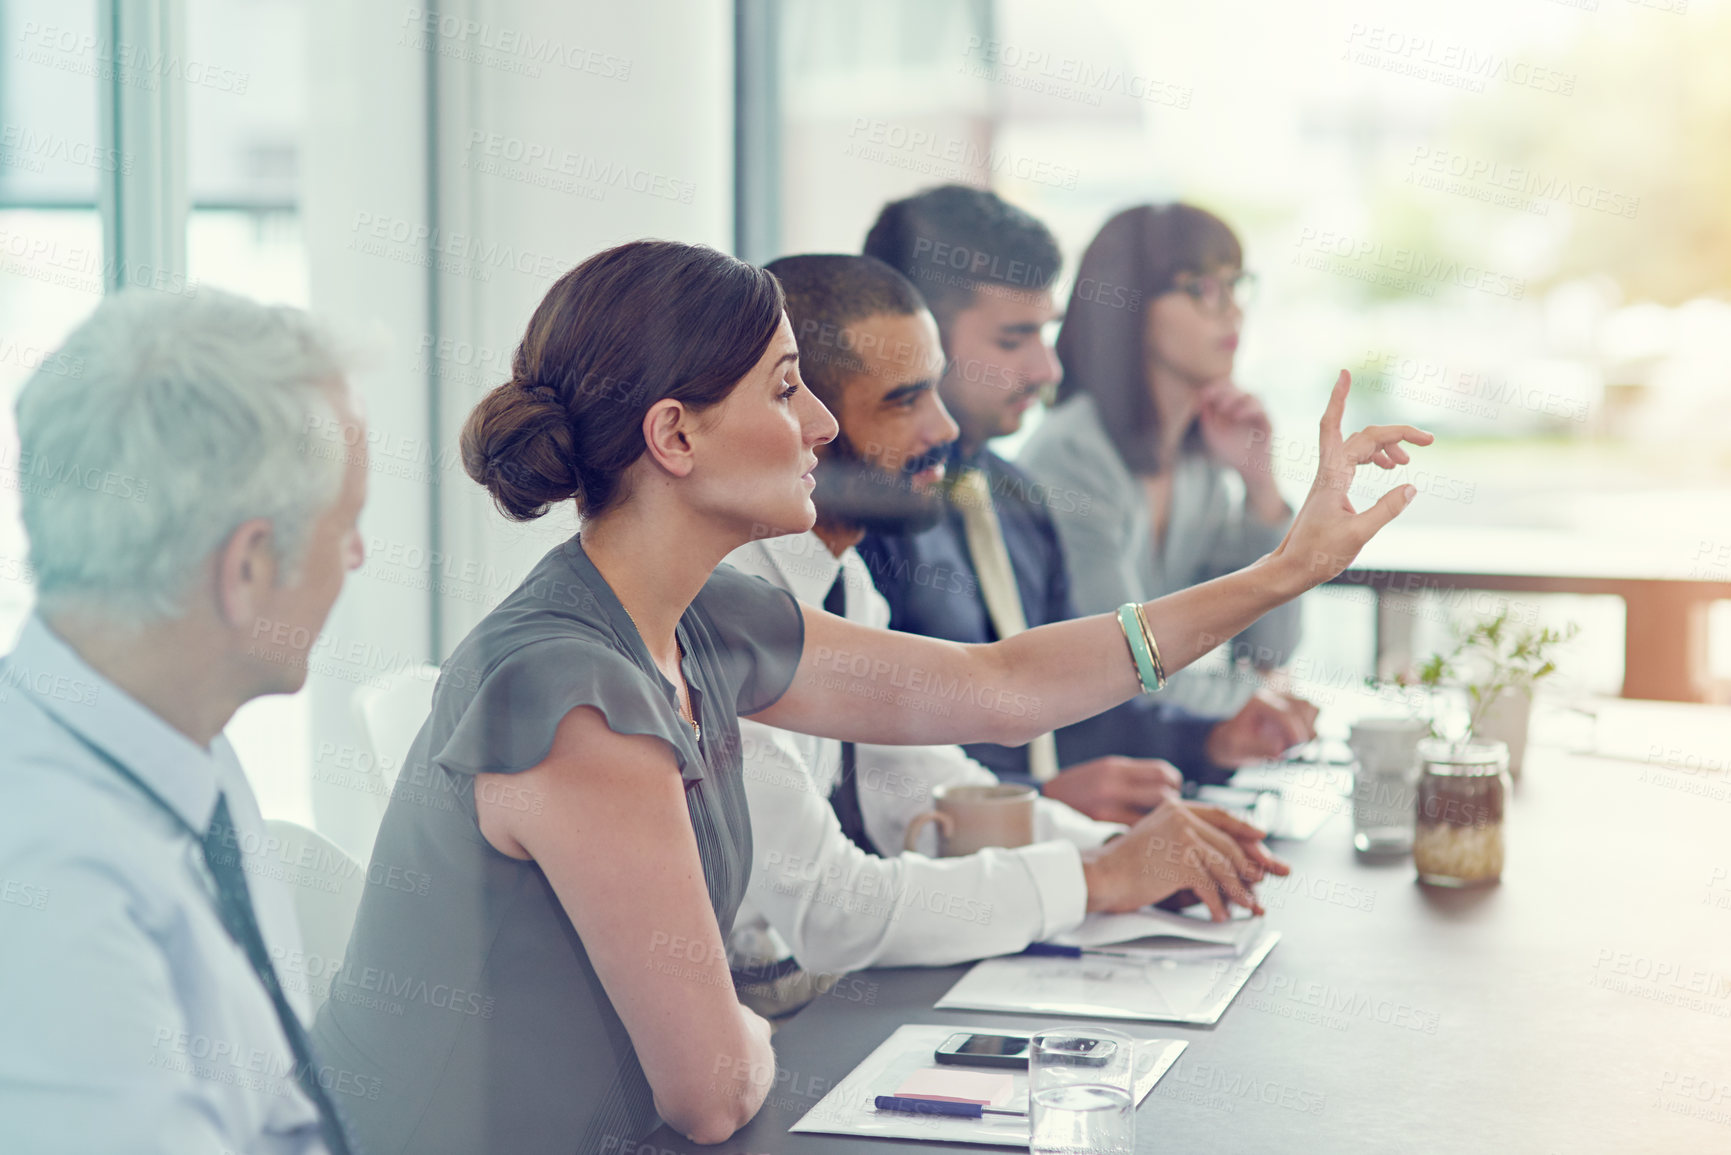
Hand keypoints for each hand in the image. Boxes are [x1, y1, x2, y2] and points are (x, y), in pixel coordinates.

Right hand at [1042, 755, 1183, 824]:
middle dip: (1173, 804)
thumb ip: (1132, 776)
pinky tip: (1142, 835)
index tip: (1172, 789)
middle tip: (1170, 811)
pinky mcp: (1101, 826)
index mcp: (1115, 767)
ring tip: (1158, 824)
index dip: (1174, 782)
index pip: (1162, 772)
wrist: (1043, 803)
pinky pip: (1136, 831)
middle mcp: (1112, 785)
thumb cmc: (1079, 788)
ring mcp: (1106, 807)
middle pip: (1164, 795)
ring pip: (1154, 817)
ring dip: (1162, 821)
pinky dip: (1145, 833)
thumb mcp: (1104, 771)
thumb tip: (1168, 783)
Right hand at [1080, 799, 1288, 919]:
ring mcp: (1182, 837)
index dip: (1245, 828)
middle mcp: (1182, 817)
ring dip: (1239, 891)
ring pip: (1224, 866)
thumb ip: (1188, 837)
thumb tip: (1226, 855)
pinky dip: (1218, 904)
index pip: (1221, 815)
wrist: (1102, 874)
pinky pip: (1210, 886)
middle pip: (1229, 843)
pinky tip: (1220, 914)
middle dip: (1251, 866)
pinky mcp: (1180, 862)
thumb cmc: (1127, 863)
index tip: (1263, 840)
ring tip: (1247, 905)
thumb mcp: (1159, 837)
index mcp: (1177, 808)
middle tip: (1263, 882)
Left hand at [1197, 379, 1273, 477]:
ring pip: (1252, 396)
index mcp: (1234, 406)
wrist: (1247, 470)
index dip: (1216, 387)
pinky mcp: (1268, 423)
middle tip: (1214, 401)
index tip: (1204, 394)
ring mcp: (1259, 414)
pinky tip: (1236, 417)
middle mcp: (1247, 407)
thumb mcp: (1213, 436)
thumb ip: (1206, 419)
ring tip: (1223, 410)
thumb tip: (1200, 400)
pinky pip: (1262, 411)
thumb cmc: (1230, 452)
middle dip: (1225, 392)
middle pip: (1239, 389)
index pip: (1227, 388)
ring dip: (1237, 399)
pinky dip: (1248, 410)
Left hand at [1204, 689, 1319, 768]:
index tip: (1294, 752)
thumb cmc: (1232, 742)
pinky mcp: (1293, 708)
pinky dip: (1310, 728)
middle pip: (1302, 707)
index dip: (1294, 733)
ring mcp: (1285, 699)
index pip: (1285, 713)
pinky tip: (1296, 742)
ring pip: (1310, 708)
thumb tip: (1281, 748)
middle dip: (1302, 732)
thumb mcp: (1238, 747)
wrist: (1231, 740)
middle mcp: (1274, 695)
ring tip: (1294, 746)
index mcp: (1258, 701)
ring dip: (1308, 729)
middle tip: (1291, 752)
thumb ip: (1258, 747)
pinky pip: (1312, 713)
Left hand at [1269, 371, 1433, 592]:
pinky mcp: (1331, 490)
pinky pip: (1355, 461)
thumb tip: (1412, 487)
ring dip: (1385, 447)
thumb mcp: (1359, 535)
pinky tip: (1390, 469)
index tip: (1343, 373)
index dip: (1341, 399)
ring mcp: (1329, 479)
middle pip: (1362, 436)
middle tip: (1428, 441)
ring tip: (1408, 461)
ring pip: (1358, 448)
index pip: (1348, 432)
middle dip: (1394, 433)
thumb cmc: (1319, 554)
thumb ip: (1386, 510)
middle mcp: (1329, 472)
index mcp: (1333, 477)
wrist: (1291, 568)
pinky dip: (1374, 459)